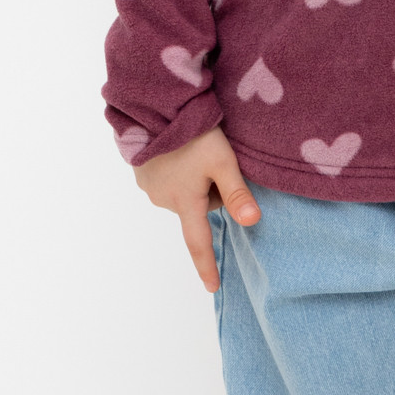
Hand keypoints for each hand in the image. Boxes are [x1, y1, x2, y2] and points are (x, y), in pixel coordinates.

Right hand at [133, 124, 260, 292]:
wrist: (155, 106)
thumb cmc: (191, 134)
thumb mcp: (222, 160)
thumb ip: (237, 192)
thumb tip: (253, 222)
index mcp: (185, 202)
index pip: (199, 243)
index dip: (207, 266)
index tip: (213, 288)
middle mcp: (164, 200)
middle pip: (199, 208)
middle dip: (212, 191)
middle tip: (216, 159)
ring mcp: (150, 186)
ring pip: (185, 193)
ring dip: (195, 179)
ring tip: (196, 148)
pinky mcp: (142, 171)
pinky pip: (169, 179)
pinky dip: (178, 168)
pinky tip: (179, 147)